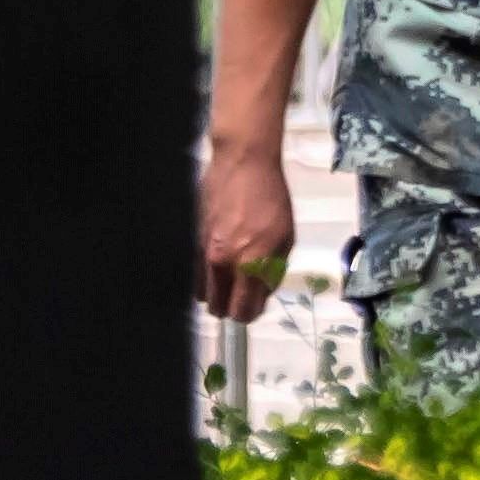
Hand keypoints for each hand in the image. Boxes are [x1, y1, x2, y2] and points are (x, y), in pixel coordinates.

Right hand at [197, 140, 294, 322]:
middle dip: (232, 307)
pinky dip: (208, 277)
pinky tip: (221, 264)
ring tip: (232, 278)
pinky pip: (196, 274)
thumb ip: (273, 270)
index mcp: (251, 262)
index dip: (250, 314)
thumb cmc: (272, 199)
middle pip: (219, 308)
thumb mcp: (286, 237)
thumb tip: (261, 292)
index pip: (243, 310)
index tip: (254, 307)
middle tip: (244, 294)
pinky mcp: (193, 242)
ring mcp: (205, 252)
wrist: (243, 165)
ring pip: (203, 294)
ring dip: (218, 293)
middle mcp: (223, 262)